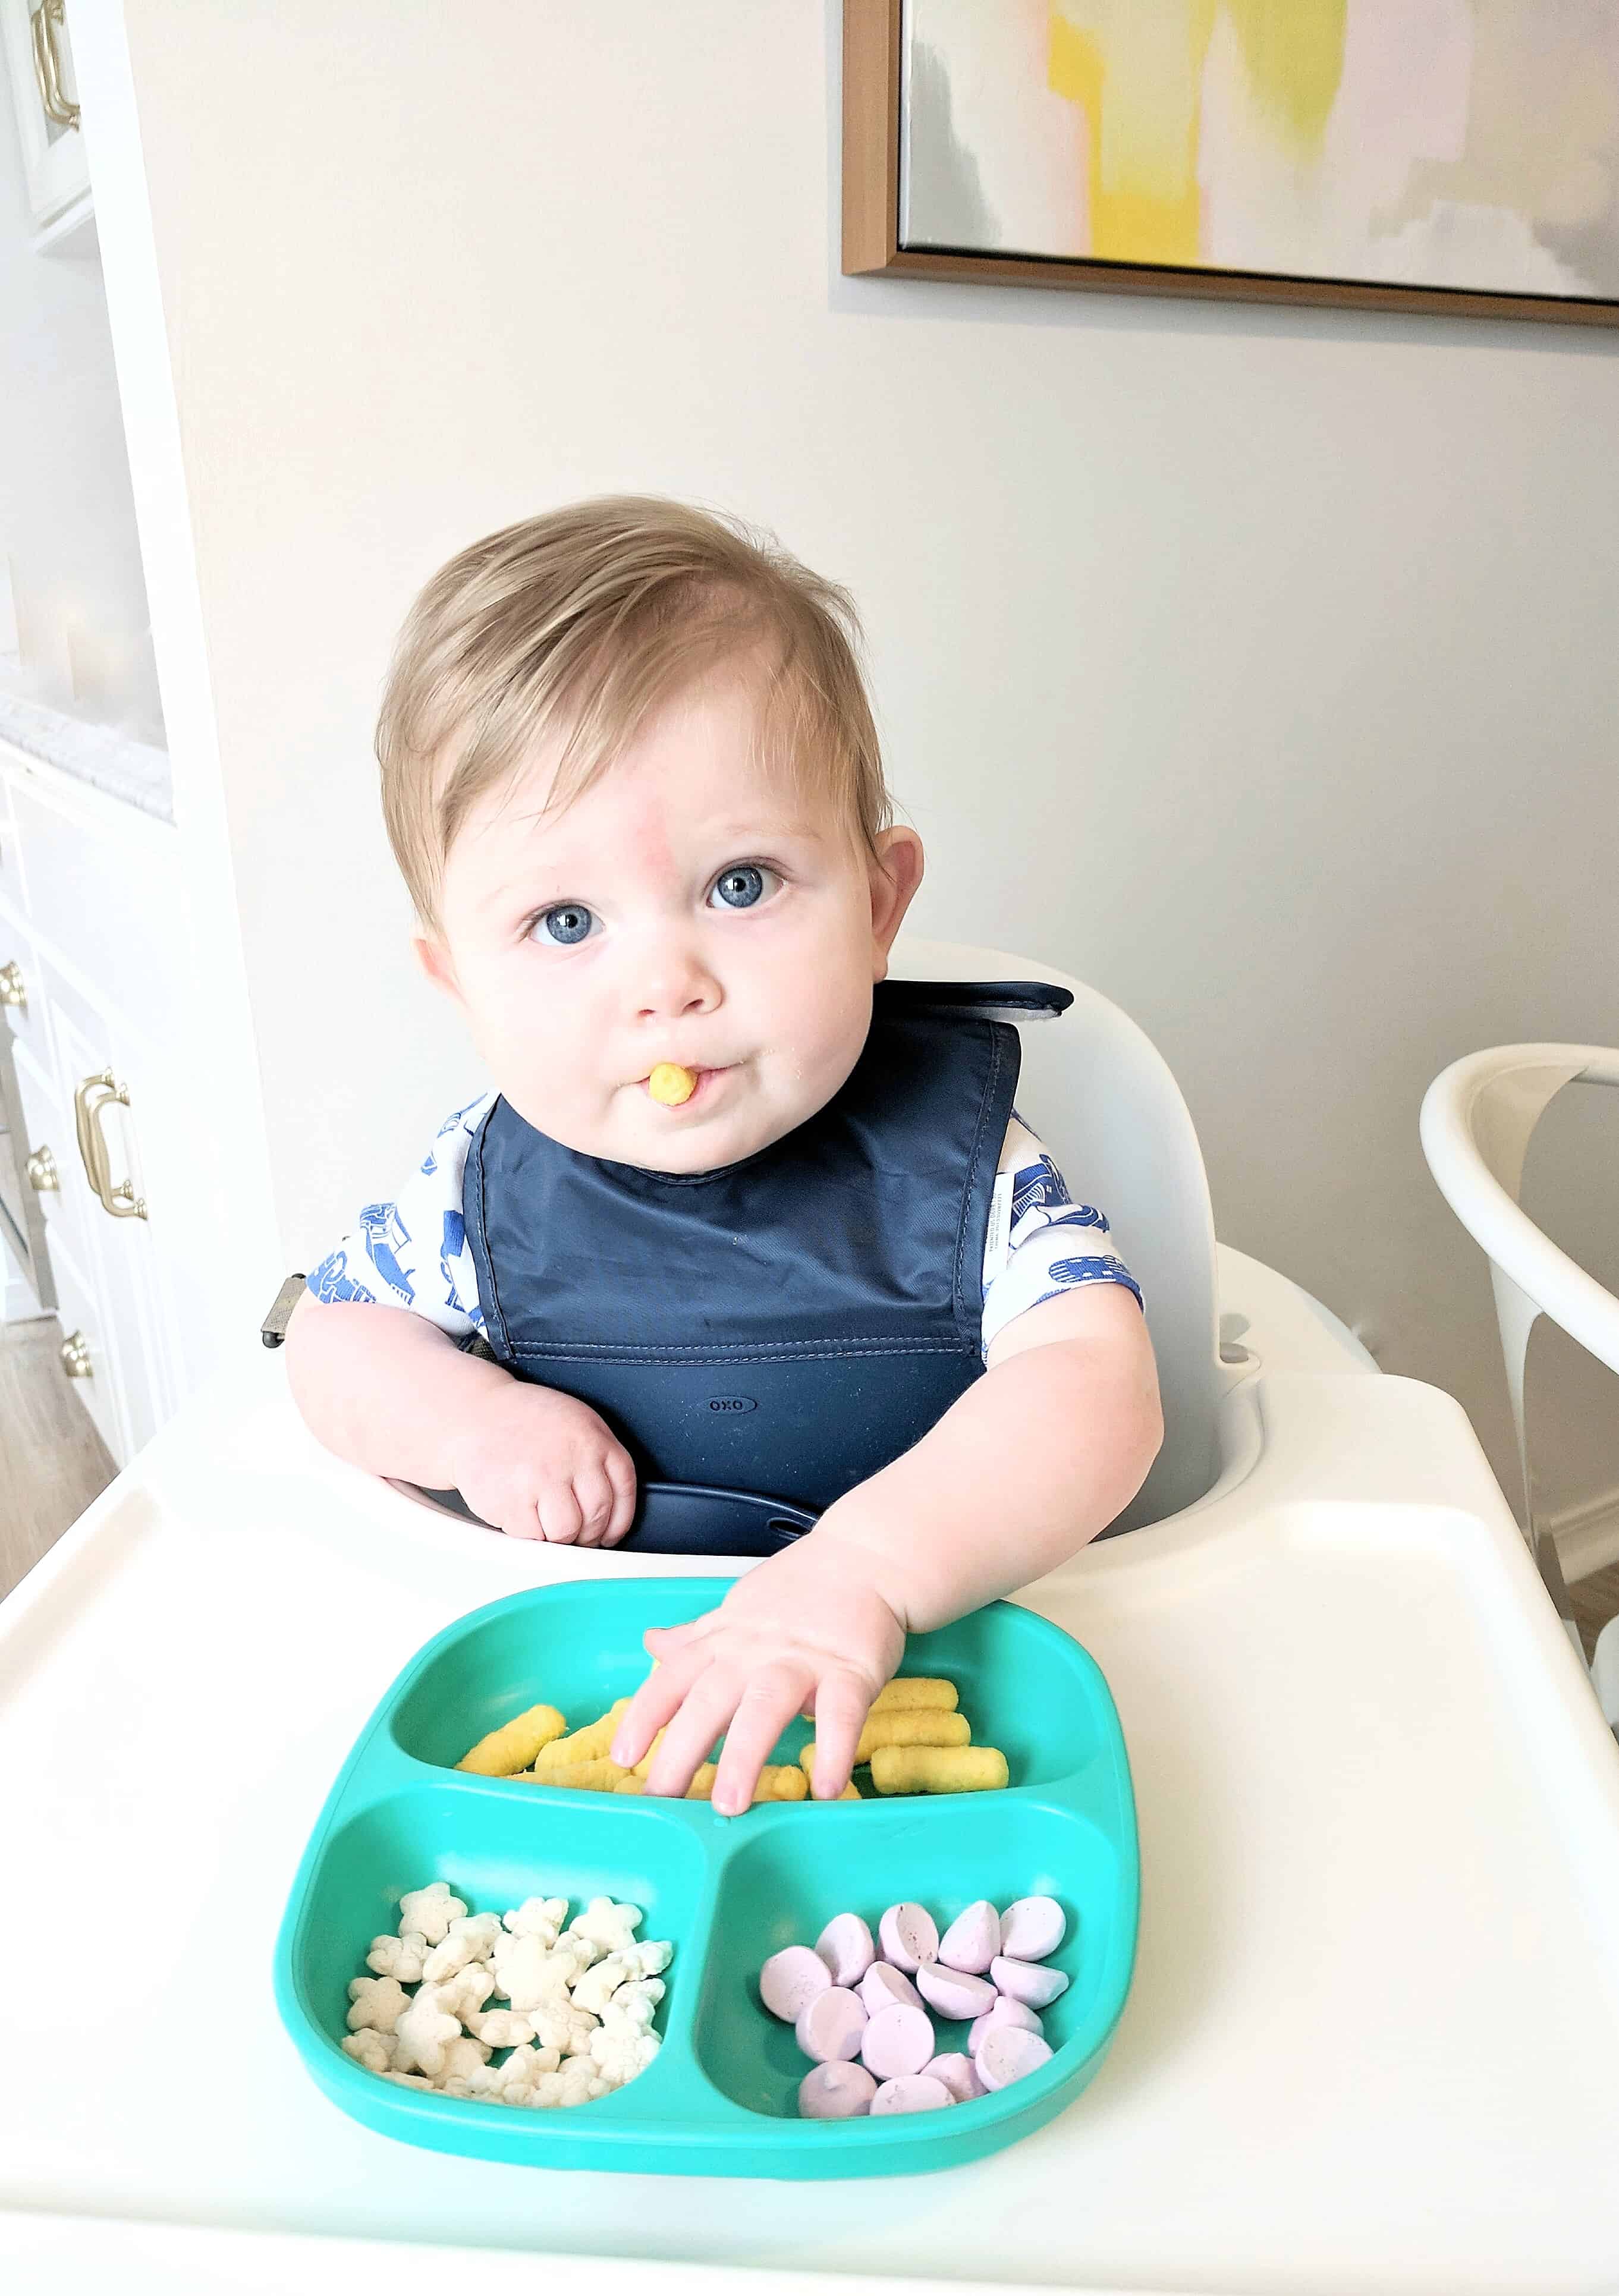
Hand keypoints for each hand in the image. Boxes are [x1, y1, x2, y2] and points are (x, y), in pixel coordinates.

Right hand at [444, 1379, 636, 1544]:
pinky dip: (527, 1533)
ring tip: (544, 1520)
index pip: (624, 1490)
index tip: (609, 1533)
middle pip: (596, 1516)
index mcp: (592, 1438)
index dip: (618, 1521)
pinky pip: (531, 1537)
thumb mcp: (576, 1423)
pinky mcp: (511, 1502)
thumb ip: (599, 1459)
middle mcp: (570, 1458)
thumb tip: (613, 1512)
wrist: (474, 1415)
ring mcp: (540, 1480)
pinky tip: (520, 1511)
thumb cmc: (525, 1421)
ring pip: (565, 1533)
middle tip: (574, 1532)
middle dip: (587, 1534)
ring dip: (557, 1537)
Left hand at [609, 1529, 904, 1813]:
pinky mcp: (852, 1670)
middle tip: (662, 1799)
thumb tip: (650, 1643)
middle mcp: (755, 1651)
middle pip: (709, 1700)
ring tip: (729, 1805)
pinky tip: (826, 1789)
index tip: (624, 1756)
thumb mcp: (737, 1610)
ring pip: (765, 1707)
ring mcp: (803, 1660)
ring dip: (744, 1756)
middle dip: (681, 1750)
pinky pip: (841, 1713)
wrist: (867, 1557)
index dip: (645, 1716)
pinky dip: (833, 1750)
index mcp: (725, 1640)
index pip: (673, 1677)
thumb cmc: (799, 1590)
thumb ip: (695, 1636)